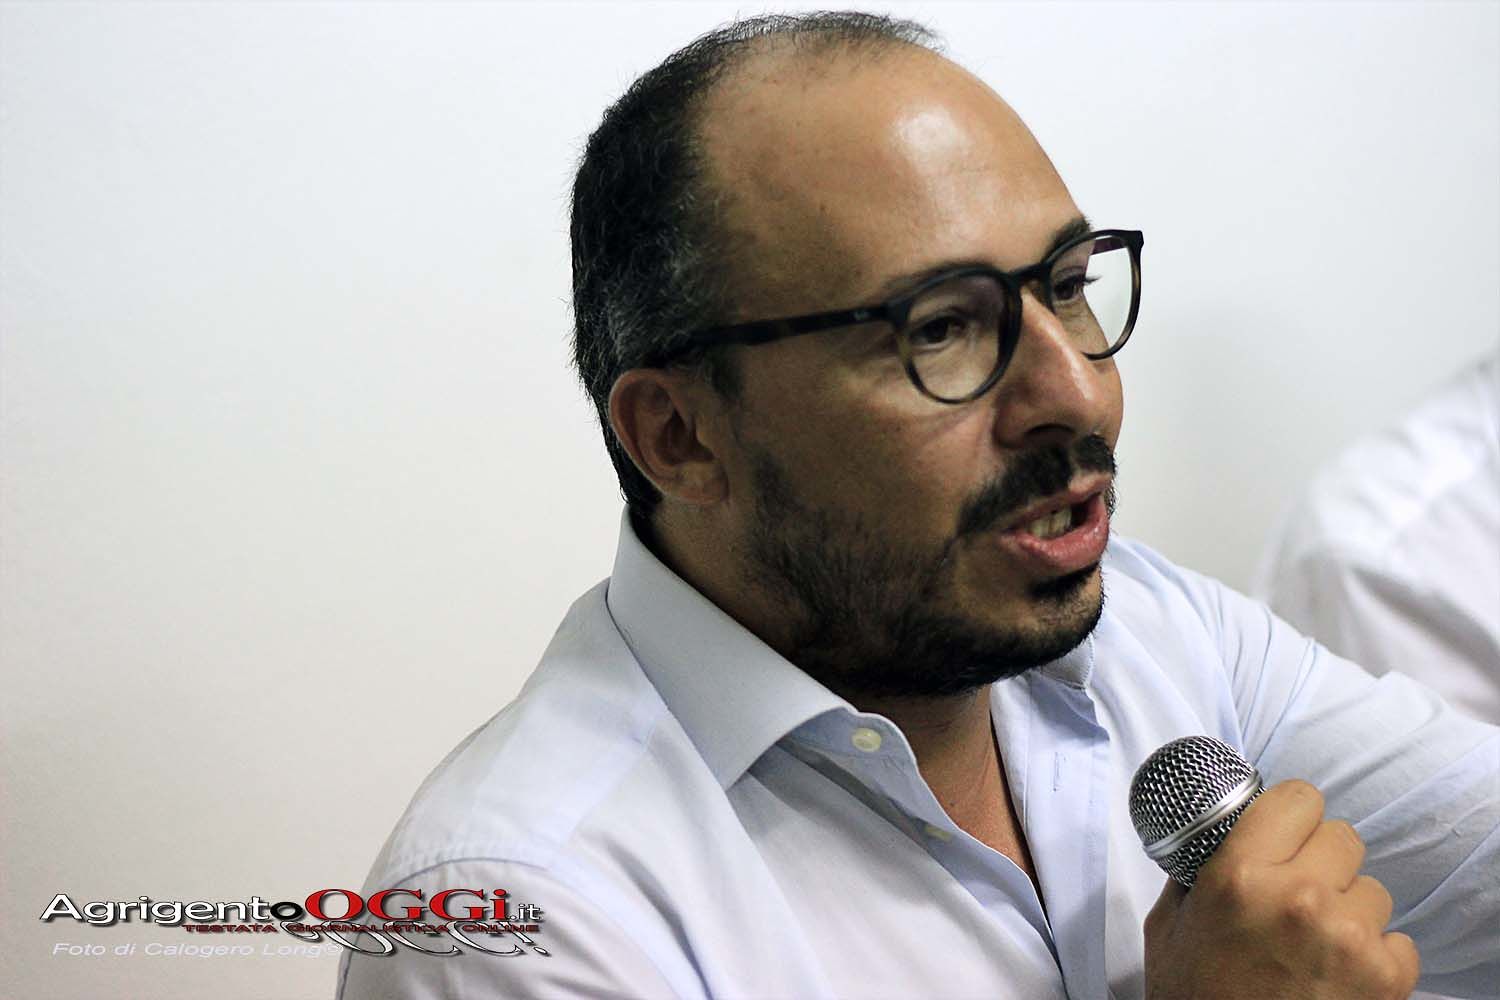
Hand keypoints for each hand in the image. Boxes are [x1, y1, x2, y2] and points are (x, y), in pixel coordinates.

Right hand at [1142, 779, 1419, 998]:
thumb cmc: (1193, 998)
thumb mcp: (1169, 925)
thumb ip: (1192, 874)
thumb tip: (1209, 836)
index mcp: (1239, 876)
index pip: (1298, 798)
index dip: (1293, 814)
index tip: (1286, 830)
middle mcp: (1298, 898)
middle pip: (1343, 836)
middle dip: (1322, 859)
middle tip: (1299, 888)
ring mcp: (1347, 938)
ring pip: (1373, 888)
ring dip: (1350, 907)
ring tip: (1318, 940)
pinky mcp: (1385, 978)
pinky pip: (1399, 939)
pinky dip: (1376, 954)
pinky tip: (1341, 972)